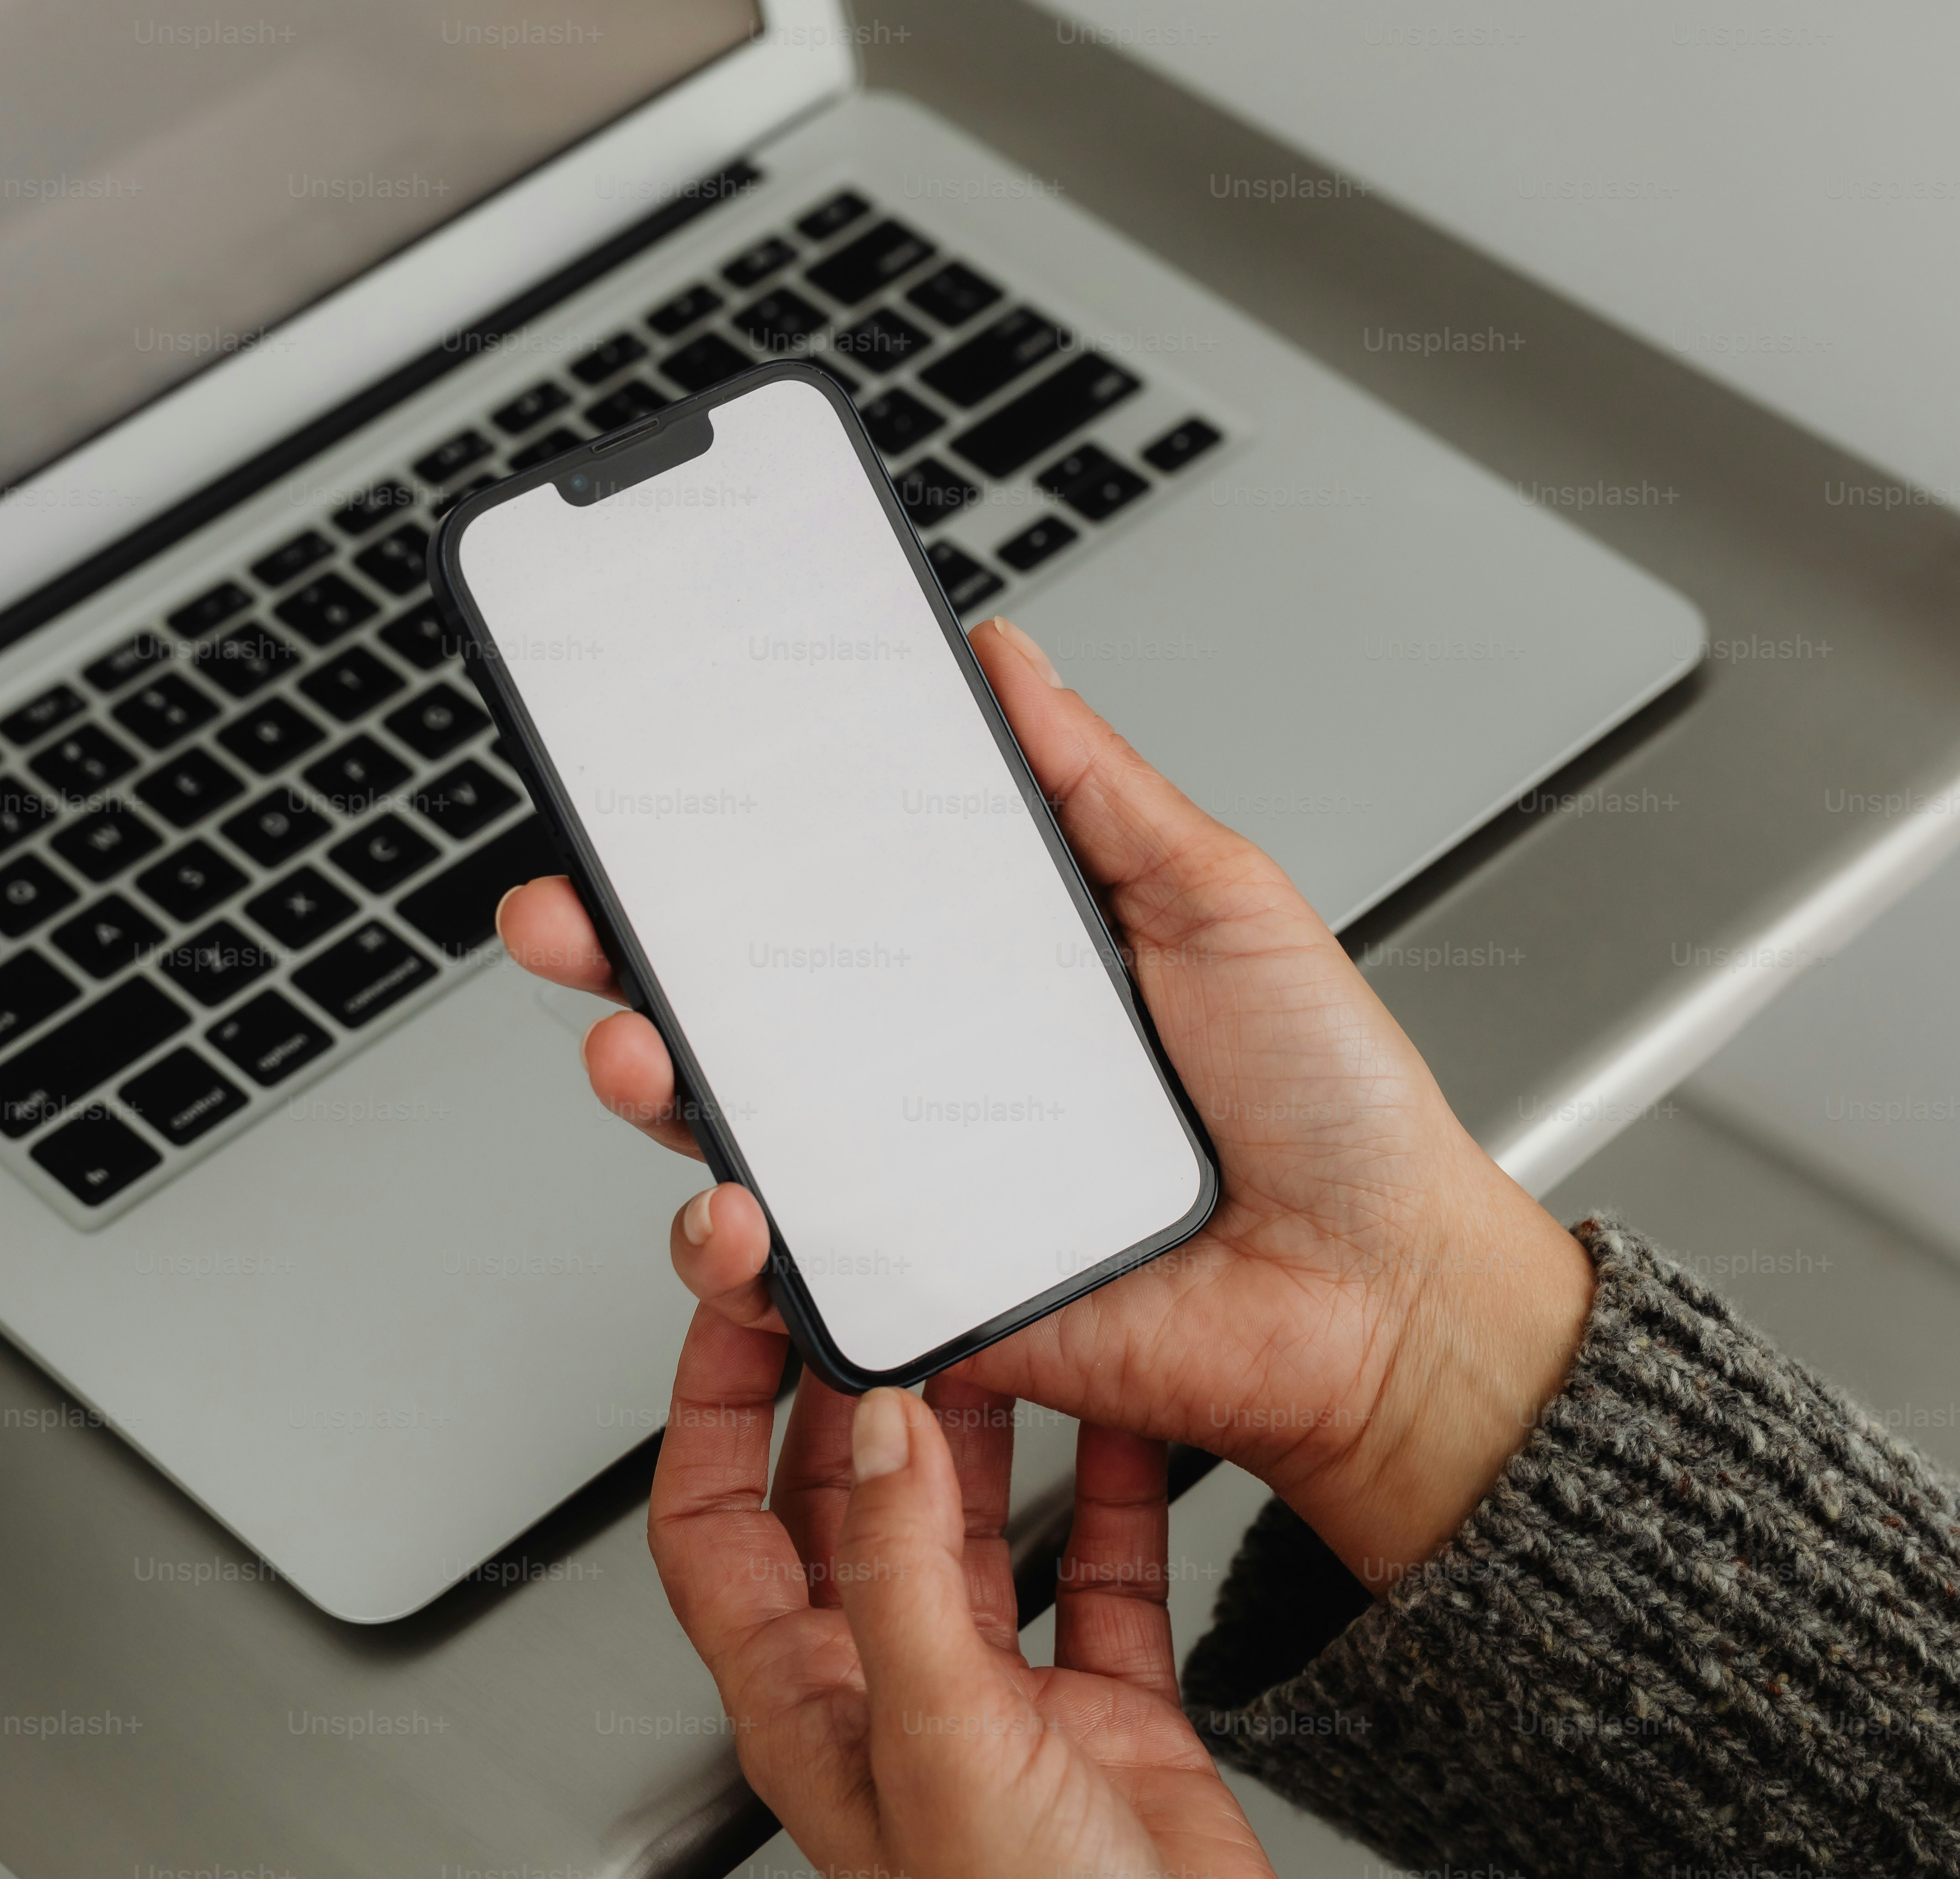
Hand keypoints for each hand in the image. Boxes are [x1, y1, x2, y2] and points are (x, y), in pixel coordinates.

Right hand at [498, 615, 1592, 1587]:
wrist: (1386, 1299)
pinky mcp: (931, 1282)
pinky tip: (725, 1186)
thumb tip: (1001, 660)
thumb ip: (1098, 787)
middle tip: (573, 908)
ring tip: (629, 1045)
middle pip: (749, 999)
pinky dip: (745, 1232)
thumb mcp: (1224, 899)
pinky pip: (805, 1260)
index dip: (732, 838)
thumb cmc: (1332, 1108)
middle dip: (632, 951)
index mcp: (1000, 960)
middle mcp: (941, 1060)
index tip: (651, 784)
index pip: (831, 880)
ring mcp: (924, 1175)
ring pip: (743, 1126)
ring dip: (658, 1081)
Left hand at [653, 1310, 1272, 1878]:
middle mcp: (889, 1690)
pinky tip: (1122, 1421)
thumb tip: (875, 1423)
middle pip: (837, 1502)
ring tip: (990, 1320)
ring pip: (964, 1522)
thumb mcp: (941, 1738)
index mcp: (806, 1706)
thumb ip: (899, 1570)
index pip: (713, 1523)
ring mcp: (995, 1699)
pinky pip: (1095, 1570)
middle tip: (875, 1284)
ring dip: (976, 1423)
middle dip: (850, 1390)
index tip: (741, 1302)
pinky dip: (1108, 1487)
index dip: (711, 1406)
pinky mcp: (1100, 1713)